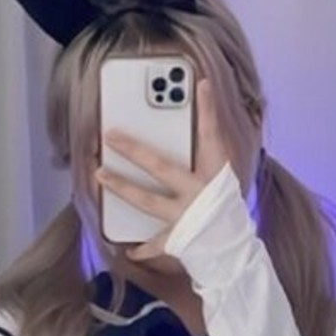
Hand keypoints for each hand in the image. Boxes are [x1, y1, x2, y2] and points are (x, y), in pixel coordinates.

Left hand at [97, 76, 229, 262]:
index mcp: (215, 175)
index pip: (212, 136)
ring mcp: (186, 217)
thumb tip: (195, 113)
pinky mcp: (178, 240)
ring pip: (148, 201)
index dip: (208, 111)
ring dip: (122, 187)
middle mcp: (198, 193)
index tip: (201, 84)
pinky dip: (141, 248)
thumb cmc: (229, 210)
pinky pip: (154, 244)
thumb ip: (207, 150)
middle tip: (111, 136)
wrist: (236, 250)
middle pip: (162, 167)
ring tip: (100, 174)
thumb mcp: (223, 177)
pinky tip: (127, 247)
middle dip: (135, 150)